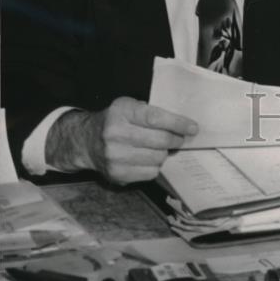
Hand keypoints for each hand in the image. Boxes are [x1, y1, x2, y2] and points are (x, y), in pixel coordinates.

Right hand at [46, 98, 197, 184]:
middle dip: (176, 139)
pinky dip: (154, 166)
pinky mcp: (117, 174)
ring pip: (157, 158)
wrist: (87, 141)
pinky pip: (149, 173)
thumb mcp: (129, 106)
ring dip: (165, 153)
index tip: (193, 128)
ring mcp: (115, 157)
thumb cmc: (116, 120)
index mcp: (122, 112)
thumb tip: (183, 125)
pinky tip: (148, 158)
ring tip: (161, 148)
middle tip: (180, 139)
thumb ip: (152, 112)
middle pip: (160, 140)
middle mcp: (116, 134)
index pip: (156, 118)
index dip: (178, 124)